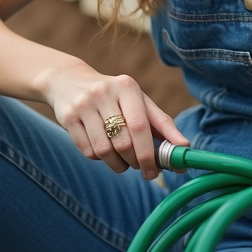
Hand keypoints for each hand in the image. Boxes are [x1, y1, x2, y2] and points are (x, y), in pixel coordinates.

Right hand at [43, 64, 188, 180]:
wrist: (69, 81)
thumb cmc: (113, 96)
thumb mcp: (138, 101)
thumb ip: (162, 124)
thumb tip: (184, 148)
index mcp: (126, 86)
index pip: (141, 126)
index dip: (149, 154)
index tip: (156, 171)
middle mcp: (103, 93)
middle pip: (123, 142)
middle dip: (135, 161)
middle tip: (139, 166)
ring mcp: (83, 105)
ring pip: (104, 151)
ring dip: (117, 164)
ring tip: (121, 160)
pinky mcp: (67, 117)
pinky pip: (87, 151)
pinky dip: (99, 159)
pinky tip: (102, 150)